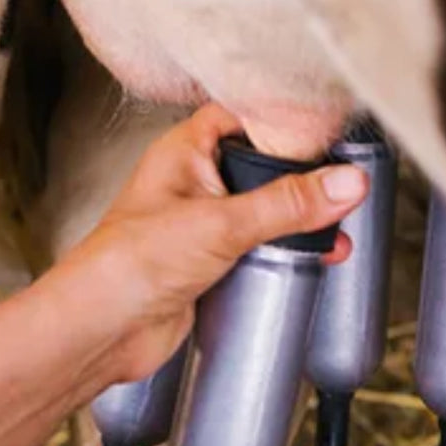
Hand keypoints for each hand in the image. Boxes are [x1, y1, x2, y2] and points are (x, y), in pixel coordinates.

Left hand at [49, 104, 367, 383]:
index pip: (243, 114)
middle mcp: (194, 182)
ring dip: (298, 219)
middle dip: (301, 177)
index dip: (283, 117)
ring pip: (263, 210)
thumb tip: (344, 184)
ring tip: (337, 226)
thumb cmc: (130, 264)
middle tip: (341, 182)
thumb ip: (288, 204)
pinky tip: (313, 258)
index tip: (328, 129)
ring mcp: (202, 224)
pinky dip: (285, 252)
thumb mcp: (222, 223)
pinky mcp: (211, 263)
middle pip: (260, 165)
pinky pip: (257, 248)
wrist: (102, 331)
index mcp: (185, 151)